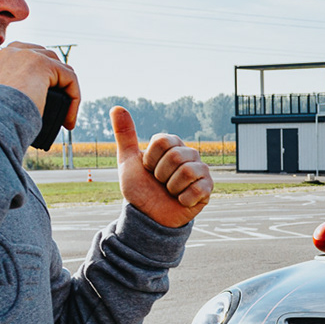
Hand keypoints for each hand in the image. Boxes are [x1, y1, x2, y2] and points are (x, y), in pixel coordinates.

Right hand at [0, 42, 79, 128]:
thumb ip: (8, 99)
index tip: (43, 105)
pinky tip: (68, 121)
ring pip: (59, 69)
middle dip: (56, 82)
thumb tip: (31, 107)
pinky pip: (69, 77)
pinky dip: (74, 99)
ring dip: (68, 93)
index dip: (39, 81)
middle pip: (44, 59)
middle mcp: (8, 53)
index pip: (24, 61)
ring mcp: (25, 55)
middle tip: (60, 109)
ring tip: (65, 118)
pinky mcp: (42, 63)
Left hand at [114, 106, 211, 227]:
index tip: (148, 169)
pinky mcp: (208, 188)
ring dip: (171, 188)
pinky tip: (180, 200)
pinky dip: (183, 199)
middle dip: (160, 175)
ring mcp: (201, 170)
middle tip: (159, 182)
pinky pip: (197, 189)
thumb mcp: (127, 160)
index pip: (162, 142)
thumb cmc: (140, 187)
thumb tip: (116, 107)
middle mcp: (189, 153)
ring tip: (170, 191)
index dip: (150, 160)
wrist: (148, 215)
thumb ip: (125, 134)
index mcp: (172, 144)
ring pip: (187, 172)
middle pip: (175, 156)